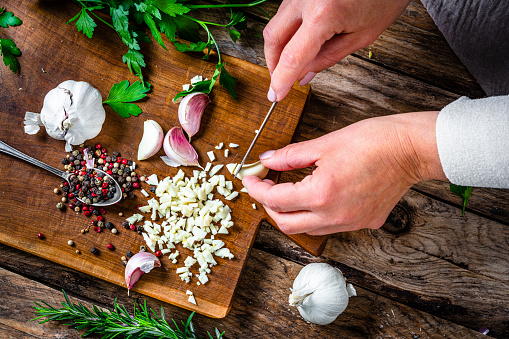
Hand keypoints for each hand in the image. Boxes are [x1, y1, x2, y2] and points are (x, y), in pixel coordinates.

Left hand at [242, 112, 445, 234]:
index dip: (256, 189)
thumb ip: (290, 156)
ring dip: (291, 213)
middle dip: (268, 206)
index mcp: (322, 194)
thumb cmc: (373, 141)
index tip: (249, 178)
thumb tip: (267, 160)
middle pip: (286, 223)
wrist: (411, 150)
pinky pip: (329, 226)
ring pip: (307, 228)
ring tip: (288, 190)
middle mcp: (335, 216)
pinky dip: (314, 215)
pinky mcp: (364, 223)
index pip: (275, 199)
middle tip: (264, 187)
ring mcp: (350, 223)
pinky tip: (315, 197)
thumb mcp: (325, 143)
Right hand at [264, 0, 410, 100]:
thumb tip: (303, 75)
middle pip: (273, 38)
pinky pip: (284, 13)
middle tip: (281, 81)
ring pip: (275, 24)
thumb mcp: (360, 37)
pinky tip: (298, 43)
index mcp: (324, 14)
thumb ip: (328, 58)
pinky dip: (286, 31)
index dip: (281, 80)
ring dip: (279, 47)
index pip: (292, 57)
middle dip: (274, 63)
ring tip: (292, 63)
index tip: (276, 95)